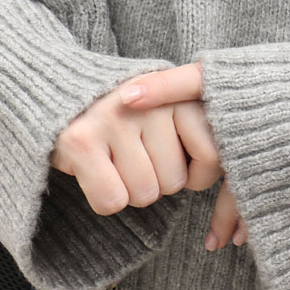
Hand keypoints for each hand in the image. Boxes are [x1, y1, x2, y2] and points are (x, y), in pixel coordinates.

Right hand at [49, 62, 221, 215]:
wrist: (61, 90)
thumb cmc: (127, 111)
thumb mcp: (168, 108)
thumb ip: (196, 132)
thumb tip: (228, 170)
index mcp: (178, 95)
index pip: (211, 156)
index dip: (196, 176)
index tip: (178, 163)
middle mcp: (150, 103)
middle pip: (173, 183)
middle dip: (155, 182)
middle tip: (134, 156)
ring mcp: (115, 119)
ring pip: (143, 194)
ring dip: (129, 191)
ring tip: (114, 159)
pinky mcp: (82, 141)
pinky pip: (112, 200)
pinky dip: (104, 198)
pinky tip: (96, 172)